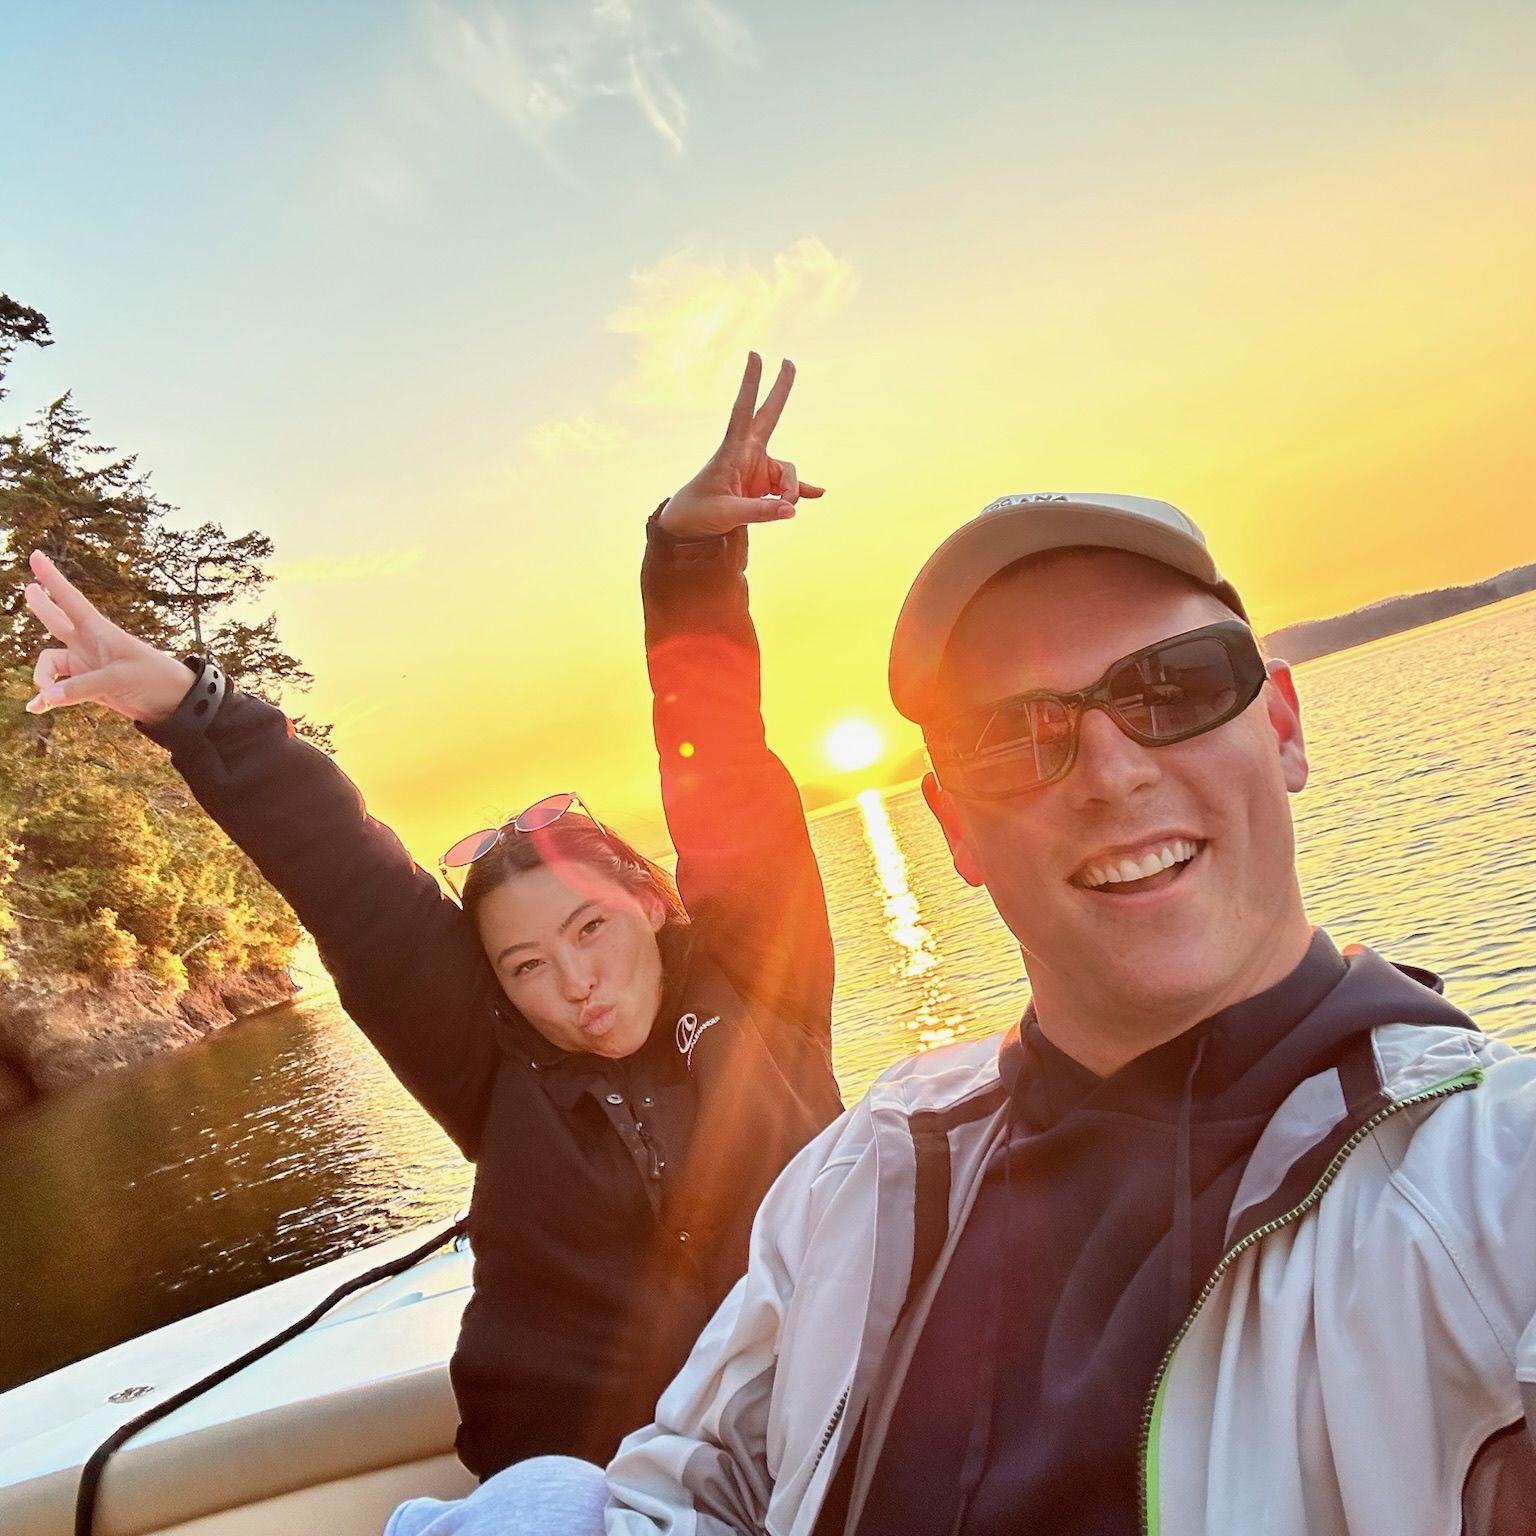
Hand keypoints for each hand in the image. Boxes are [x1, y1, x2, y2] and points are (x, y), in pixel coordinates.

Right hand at [21, 551, 196, 723]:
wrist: (174, 703)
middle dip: (42, 607)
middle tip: (28, 589)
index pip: (70, 599)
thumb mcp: (118, 679)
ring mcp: (87, 665)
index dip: (52, 579)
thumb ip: (80, 687)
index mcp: (100, 631)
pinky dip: (48, 699)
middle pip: (56, 621)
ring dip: (43, 679)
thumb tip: (45, 698)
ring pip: (51, 664)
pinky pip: (59, 690)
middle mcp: (89, 644)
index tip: (36, 555)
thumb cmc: (153, 679)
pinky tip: (37, 708)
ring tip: (44, 697)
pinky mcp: (88, 686)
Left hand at [657, 353, 825, 538]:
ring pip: (787, 473)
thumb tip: (792, 510)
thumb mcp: (727, 514)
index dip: (750, 383)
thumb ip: (760, 511)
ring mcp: (758, 468)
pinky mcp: (764, 486)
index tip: (755, 354)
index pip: (742, 410)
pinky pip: (789, 489)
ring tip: (787, 510)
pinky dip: (801, 491)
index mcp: (732, 451)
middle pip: (769, 415)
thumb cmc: (699, 513)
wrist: (688, 526)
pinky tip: (817, 494)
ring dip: (791, 492)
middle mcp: (747, 454)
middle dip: (780, 390)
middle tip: (789, 361)